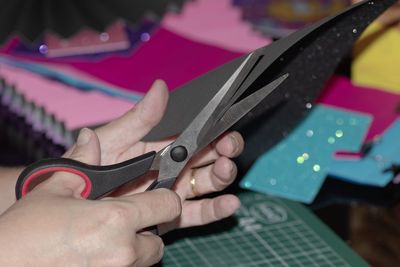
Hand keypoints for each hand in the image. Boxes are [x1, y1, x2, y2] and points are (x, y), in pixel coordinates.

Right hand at [0, 132, 181, 266]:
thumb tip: (90, 138)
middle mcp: (123, 249)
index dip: (166, 197)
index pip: (169, 204)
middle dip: (148, 227)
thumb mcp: (54, 189)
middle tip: (125, 220)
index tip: (157, 194)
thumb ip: (82, 162)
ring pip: (146, 257)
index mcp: (116, 218)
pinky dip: (121, 262)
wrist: (4, 266)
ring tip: (108, 238)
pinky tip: (98, 253)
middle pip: (160, 237)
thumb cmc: (24, 233)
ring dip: (135, 247)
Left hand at [65, 80, 243, 232]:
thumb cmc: (87, 164)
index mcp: (161, 146)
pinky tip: (229, 203)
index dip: (212, 131)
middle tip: (228, 148)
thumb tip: (159, 87)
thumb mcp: (113, 138)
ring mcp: (172, 192)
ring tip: (224, 171)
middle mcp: (171, 168)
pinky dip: (215, 210)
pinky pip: (197, 213)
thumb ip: (139, 118)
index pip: (194, 136)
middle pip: (207, 158)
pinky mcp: (170, 216)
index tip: (224, 128)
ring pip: (206, 184)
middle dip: (223, 151)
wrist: (73, 203)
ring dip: (221, 176)